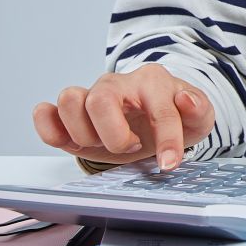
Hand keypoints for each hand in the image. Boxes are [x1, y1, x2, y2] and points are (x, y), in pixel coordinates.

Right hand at [32, 62, 215, 170]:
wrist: (154, 122)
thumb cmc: (174, 117)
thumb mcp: (198, 117)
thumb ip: (200, 109)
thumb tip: (186, 101)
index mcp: (153, 81)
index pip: (158, 108)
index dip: (166, 139)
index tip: (169, 164)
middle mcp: (117, 84)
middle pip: (100, 99)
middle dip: (114, 135)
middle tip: (129, 146)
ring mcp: (90, 96)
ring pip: (69, 101)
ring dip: (84, 133)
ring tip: (103, 143)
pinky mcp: (69, 116)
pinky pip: (46, 114)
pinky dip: (49, 129)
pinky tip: (69, 141)